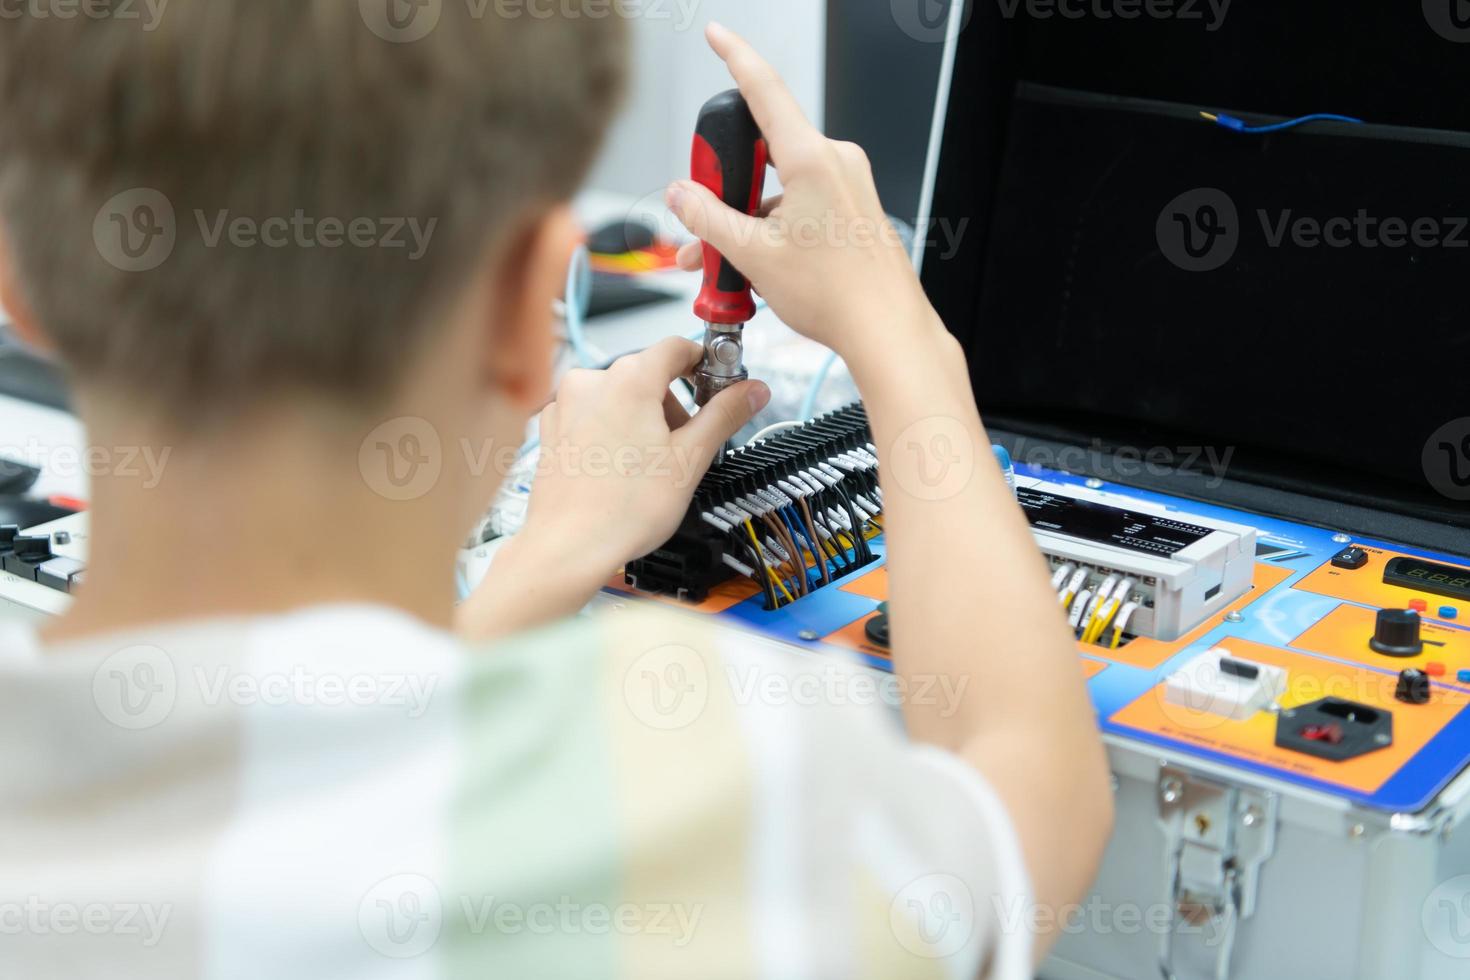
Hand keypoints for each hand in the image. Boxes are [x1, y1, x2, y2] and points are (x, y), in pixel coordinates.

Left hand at [524, 336, 768, 574]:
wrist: (570, 546)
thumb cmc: (623, 509)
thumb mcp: (692, 459)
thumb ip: (725, 415)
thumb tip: (753, 391)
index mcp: (629, 379)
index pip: (677, 347)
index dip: (704, 364)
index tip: (717, 386)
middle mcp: (592, 382)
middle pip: (648, 374)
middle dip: (674, 404)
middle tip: (687, 445)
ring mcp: (567, 405)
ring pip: (620, 396)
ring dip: (644, 419)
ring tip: (651, 466)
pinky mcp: (554, 428)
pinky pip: (594, 415)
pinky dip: (614, 431)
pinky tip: (622, 468)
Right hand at [666, 23, 945, 367]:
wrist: (886, 331)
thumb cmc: (838, 296)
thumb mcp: (753, 255)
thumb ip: (708, 218)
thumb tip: (681, 195)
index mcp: (812, 159)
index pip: (765, 89)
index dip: (736, 56)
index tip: (718, 35)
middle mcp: (835, 162)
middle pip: (763, 151)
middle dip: (723, 185)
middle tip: (700, 220)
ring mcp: (848, 185)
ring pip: (779, 185)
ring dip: (744, 217)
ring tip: (721, 262)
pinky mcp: (853, 208)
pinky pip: (801, 202)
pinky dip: (772, 225)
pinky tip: (755, 264)